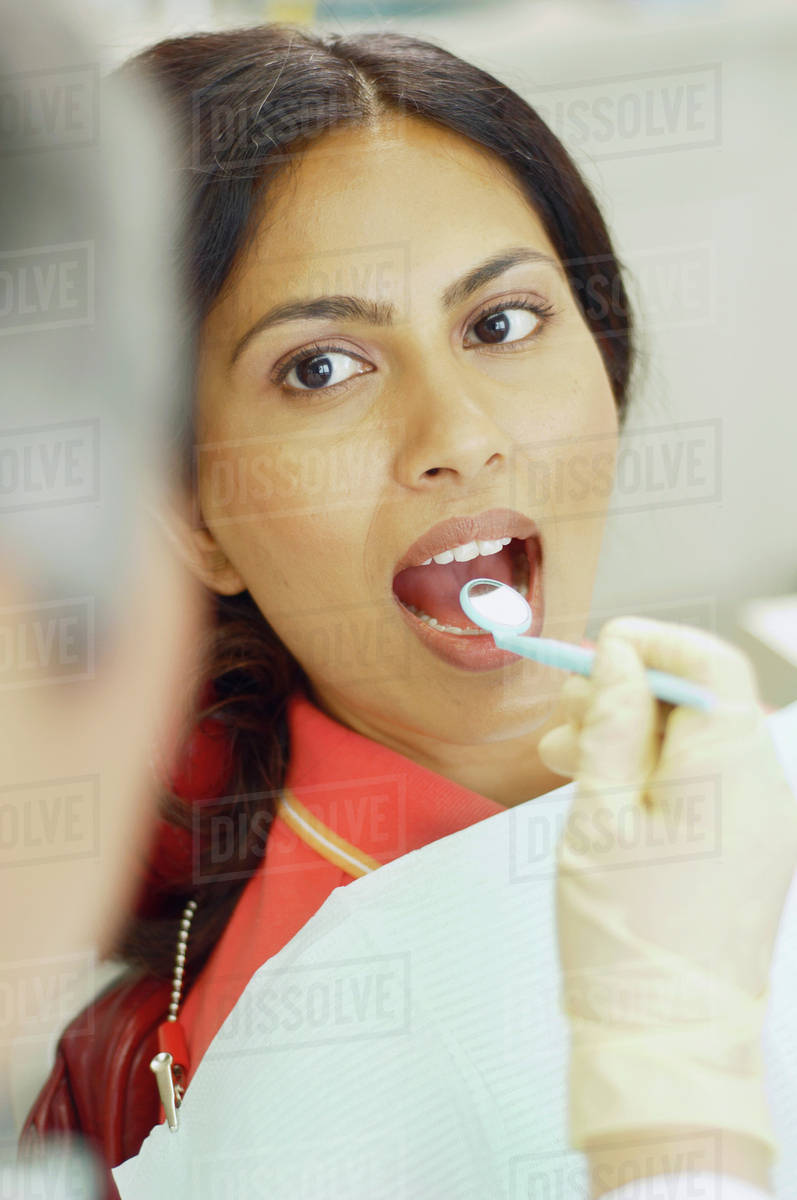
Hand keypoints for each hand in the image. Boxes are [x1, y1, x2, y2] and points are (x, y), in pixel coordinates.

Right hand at [537, 618, 796, 1175]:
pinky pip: (706, 787)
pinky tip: (601, 796)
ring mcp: (765, 824)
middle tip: (561, 712)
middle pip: (701, 702)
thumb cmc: (624, 929)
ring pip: (697, 745)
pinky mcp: (752, 855)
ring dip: (632, 736)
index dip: (652, 641)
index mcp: (733, 765)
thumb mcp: (597, 808)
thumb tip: (619, 654)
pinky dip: (655, 776)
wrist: (666, 1044)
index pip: (709, 661)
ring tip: (563, 758)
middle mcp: (766, 786)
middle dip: (629, 692)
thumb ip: (609, 718)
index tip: (596, 650)